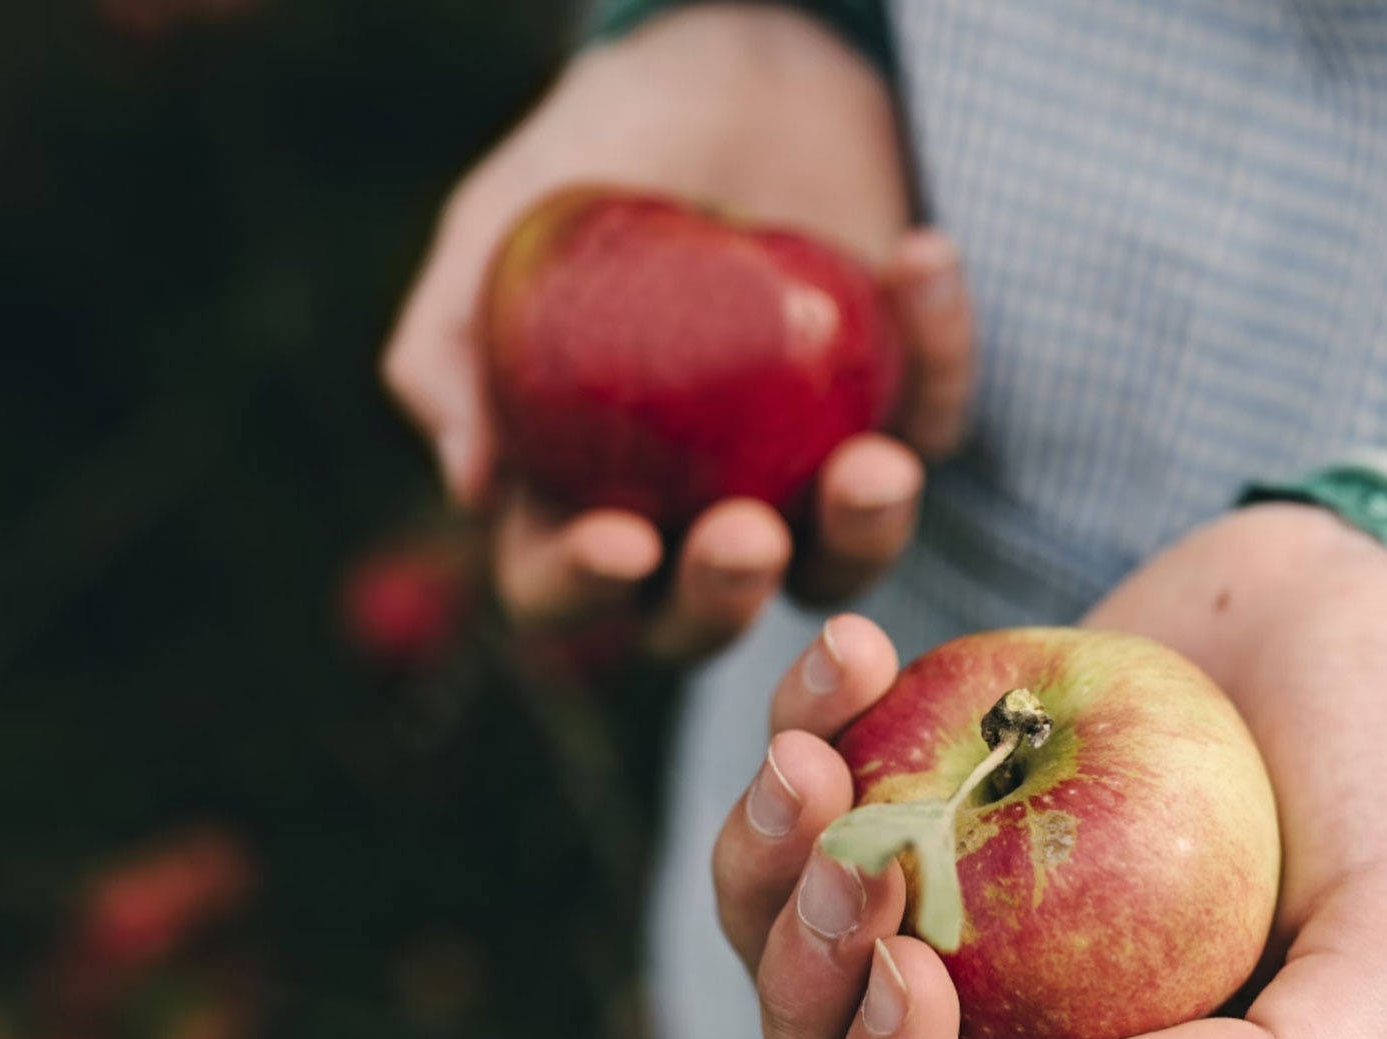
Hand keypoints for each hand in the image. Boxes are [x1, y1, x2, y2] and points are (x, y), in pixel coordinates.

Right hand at [381, 4, 974, 659]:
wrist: (726, 72)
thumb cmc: (597, 158)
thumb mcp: (499, 225)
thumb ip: (447, 344)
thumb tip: (472, 484)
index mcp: (575, 498)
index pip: (560, 590)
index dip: (581, 589)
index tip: (621, 541)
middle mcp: (691, 517)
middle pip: (702, 618)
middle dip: (725, 596)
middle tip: (747, 535)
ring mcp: (804, 482)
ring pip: (841, 566)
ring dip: (864, 535)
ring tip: (876, 466)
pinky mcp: (904, 418)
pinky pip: (936, 416)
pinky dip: (939, 349)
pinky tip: (917, 259)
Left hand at [711, 505, 1386, 1038]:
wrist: (1360, 617)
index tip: (908, 969)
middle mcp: (1003, 1030)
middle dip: (796, 980)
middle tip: (838, 844)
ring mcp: (945, 909)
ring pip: (780, 941)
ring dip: (763, 859)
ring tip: (808, 749)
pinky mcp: (912, 793)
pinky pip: (808, 797)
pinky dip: (805, 725)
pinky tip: (857, 652)